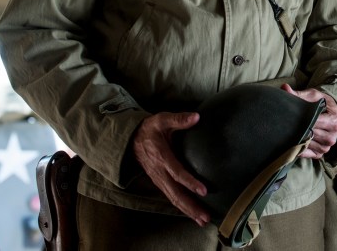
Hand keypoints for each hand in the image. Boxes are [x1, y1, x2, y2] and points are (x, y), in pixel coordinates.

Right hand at [132, 111, 211, 225]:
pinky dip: (182, 207)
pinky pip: (171, 197)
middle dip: (190, 206)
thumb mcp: (162, 119)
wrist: (130, 139)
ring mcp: (158, 179)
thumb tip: (197, 117)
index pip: (177, 173)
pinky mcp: (160, 182)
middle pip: (175, 194)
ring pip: (173, 199)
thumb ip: (179, 119)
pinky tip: (193, 213)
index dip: (190, 182)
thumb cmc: (150, 128)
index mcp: (162, 157)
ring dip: (188, 210)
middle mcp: (159, 172)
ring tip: (202, 220)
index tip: (204, 191)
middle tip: (205, 217)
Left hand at [281, 84, 336, 158]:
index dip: (301, 118)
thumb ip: (299, 94)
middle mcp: (332, 136)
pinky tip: (292, 140)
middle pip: (310, 134)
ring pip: (307, 144)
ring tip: (287, 131)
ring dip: (297, 139)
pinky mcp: (320, 154)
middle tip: (284, 123)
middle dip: (297, 128)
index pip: (314, 121)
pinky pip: (306, 153)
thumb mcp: (312, 96)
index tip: (289, 115)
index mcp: (334, 121)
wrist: (329, 114)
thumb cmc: (321, 103)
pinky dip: (298, 148)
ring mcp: (327, 147)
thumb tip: (284, 88)